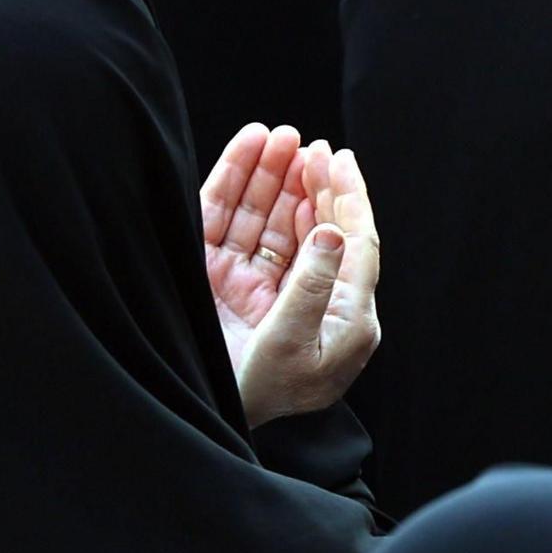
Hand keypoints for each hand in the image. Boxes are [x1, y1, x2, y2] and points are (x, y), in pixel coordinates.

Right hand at [199, 124, 381, 425]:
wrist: (198, 415)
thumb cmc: (258, 394)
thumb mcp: (296, 345)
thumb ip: (313, 287)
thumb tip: (330, 230)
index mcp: (340, 315)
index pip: (353, 245)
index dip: (347, 199)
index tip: (340, 159)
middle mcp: (302, 293)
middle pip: (313, 223)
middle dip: (313, 181)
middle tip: (311, 144)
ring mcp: (257, 283)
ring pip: (271, 216)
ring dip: (278, 177)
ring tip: (281, 137)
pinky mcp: (218, 277)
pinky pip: (231, 220)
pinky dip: (239, 184)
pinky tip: (250, 150)